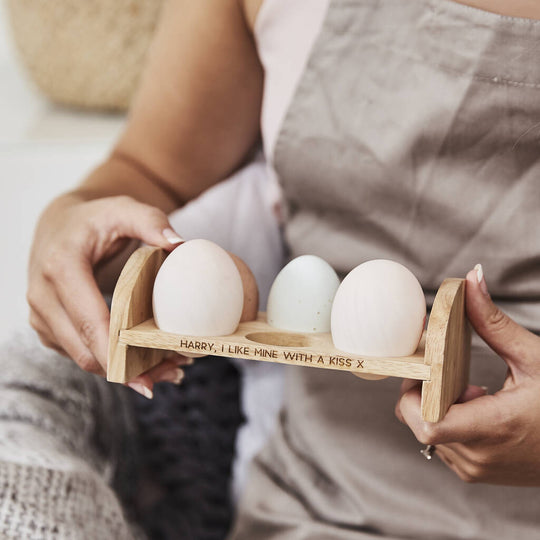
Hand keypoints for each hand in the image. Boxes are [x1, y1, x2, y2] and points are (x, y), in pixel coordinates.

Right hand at [27, 194, 188, 395]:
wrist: (61, 224)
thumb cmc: (96, 218)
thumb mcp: (124, 209)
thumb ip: (151, 222)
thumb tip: (179, 244)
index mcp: (61, 267)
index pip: (90, 322)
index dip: (118, 354)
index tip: (148, 378)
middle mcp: (43, 296)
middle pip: (87, 350)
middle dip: (130, 370)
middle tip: (175, 371)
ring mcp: (42, 315)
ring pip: (84, 359)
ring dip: (125, 371)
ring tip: (169, 368)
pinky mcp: (48, 327)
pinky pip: (80, 354)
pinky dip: (111, 363)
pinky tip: (145, 361)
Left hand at [396, 265, 539, 484]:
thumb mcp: (534, 358)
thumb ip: (494, 321)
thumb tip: (471, 278)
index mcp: (493, 427)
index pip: (426, 423)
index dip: (414, 393)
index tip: (427, 368)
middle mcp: (478, 456)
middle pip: (416, 423)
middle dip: (420, 393)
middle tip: (448, 373)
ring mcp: (475, 469)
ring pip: (425, 433)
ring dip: (434, 407)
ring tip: (471, 390)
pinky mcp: (476, 472)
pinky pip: (442, 443)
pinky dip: (447, 421)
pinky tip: (476, 406)